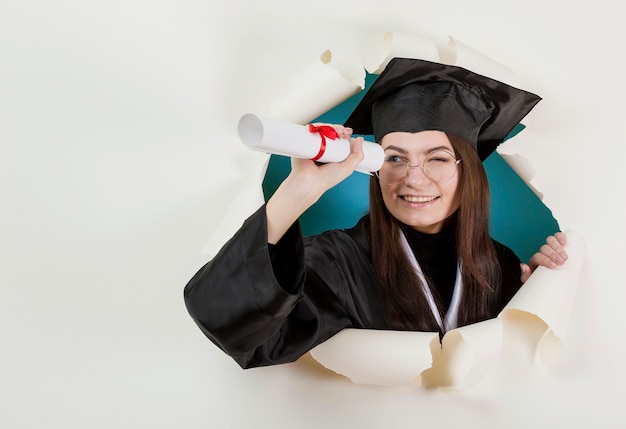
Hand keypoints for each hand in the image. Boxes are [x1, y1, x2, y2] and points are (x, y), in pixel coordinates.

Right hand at [266, 124, 363, 243]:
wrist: (310, 181)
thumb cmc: (326, 179)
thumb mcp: (347, 168)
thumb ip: (357, 156)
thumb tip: (360, 140)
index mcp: (332, 154)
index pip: (338, 138)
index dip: (344, 133)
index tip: (349, 133)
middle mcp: (322, 148)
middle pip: (331, 131)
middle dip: (339, 129)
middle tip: (344, 133)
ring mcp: (313, 144)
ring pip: (322, 129)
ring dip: (331, 127)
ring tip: (337, 132)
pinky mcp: (304, 141)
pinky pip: (311, 129)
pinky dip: (318, 126)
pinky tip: (325, 130)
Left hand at [520, 232, 567, 282]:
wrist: (551, 284)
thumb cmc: (543, 282)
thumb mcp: (533, 282)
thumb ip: (525, 276)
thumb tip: (523, 266)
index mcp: (535, 261)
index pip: (537, 256)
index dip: (544, 259)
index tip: (553, 266)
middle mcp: (542, 252)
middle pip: (544, 248)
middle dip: (553, 254)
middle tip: (561, 262)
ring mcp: (550, 247)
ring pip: (550, 240)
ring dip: (558, 247)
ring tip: (565, 256)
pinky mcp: (559, 244)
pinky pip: (558, 236)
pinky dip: (561, 237)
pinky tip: (565, 242)